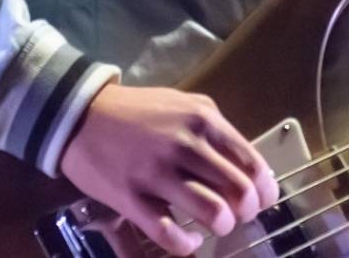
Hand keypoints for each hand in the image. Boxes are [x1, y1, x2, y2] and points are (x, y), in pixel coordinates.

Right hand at [58, 81, 279, 255]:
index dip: (265, 189)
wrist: (83, 116)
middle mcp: (185, 146)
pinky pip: (167, 232)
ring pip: (210, 211)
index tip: (264, 199)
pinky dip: (185, 243)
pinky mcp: (130, 198)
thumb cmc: (142, 111)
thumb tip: (246, 164)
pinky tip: (190, 241)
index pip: (251, 162)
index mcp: (204, 121)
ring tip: (218, 225)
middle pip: (237, 190)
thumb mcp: (187, 105)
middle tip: (241, 215)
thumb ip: (218, 131)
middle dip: (247, 210)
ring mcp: (157, 173)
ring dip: (222, 225)